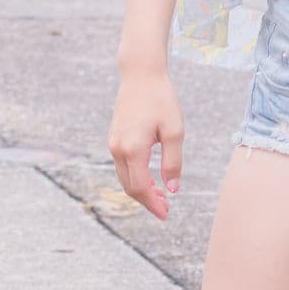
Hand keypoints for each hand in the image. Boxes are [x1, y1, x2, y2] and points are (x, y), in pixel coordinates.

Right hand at [108, 68, 185, 221]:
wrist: (140, 74)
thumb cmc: (161, 100)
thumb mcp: (175, 131)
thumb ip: (173, 162)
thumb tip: (172, 189)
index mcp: (134, 149)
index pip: (140, 188)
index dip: (153, 204)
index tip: (166, 214)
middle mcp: (118, 148)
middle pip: (130, 186)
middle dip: (147, 201)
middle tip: (166, 208)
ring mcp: (113, 143)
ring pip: (125, 177)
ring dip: (141, 190)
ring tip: (161, 196)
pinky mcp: (114, 138)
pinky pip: (123, 166)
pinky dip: (135, 177)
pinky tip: (150, 179)